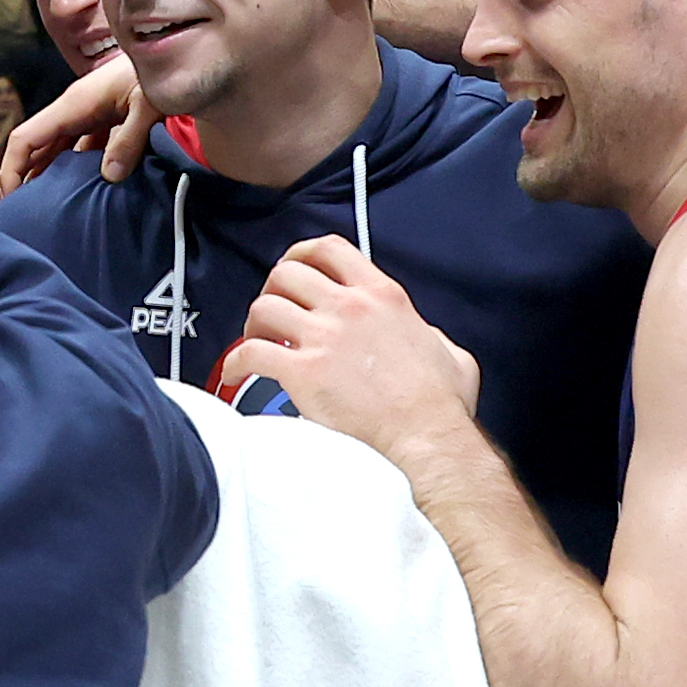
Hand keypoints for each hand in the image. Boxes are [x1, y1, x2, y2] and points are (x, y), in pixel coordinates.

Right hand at [0, 51, 152, 212]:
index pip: (26, 139)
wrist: (179, 51)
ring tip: (24, 211)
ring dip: (35, 179)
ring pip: (50, 152)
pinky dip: (64, 173)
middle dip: (9, 181)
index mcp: (73, 105)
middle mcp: (73, 111)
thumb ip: (130, 139)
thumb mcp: (149, 103)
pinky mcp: (104, 122)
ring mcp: (87, 116)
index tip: (7, 203)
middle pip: (31, 149)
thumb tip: (109, 176)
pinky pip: (74, 152)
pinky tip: (65, 195)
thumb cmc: (162, 71)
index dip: (12, 171)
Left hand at [233, 235, 479, 463]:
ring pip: (264, 307)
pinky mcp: (303, 372)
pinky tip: (236, 373)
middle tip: (273, 312)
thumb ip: (429, 333)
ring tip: (256, 341)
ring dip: (253, 324)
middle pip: (287, 273)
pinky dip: (236, 362)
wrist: (426, 437)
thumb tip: (423, 337)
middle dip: (273, 290)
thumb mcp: (450, 352)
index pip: (329, 249)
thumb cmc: (439, 404)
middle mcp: (349, 308)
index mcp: (382, 296)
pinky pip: (251, 354)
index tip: (294, 268)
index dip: (302, 255)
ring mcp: (324, 338)